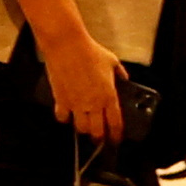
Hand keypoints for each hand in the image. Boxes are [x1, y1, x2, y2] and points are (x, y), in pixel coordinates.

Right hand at [41, 26, 128, 145]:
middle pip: (97, 131)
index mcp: (109, 96)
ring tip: (83, 125)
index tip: (116, 140)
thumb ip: (120, 73)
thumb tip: (124, 79)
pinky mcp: (61, 99)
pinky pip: (62, 117)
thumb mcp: (112, 61)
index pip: (115, 123)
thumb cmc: (91, 51)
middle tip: (98, 137)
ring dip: (83, 129)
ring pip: (81, 128)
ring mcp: (76, 103)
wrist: (67, 45)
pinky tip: (66, 114)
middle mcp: (94, 104)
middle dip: (99, 138)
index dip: (116, 135)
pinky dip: (65, 118)